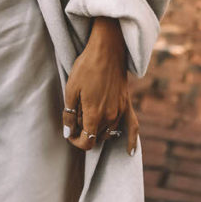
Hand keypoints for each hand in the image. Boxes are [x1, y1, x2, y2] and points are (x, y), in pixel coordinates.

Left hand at [62, 17, 138, 155]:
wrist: (107, 49)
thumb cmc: (86, 67)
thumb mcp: (71, 89)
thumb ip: (69, 115)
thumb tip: (68, 132)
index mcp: (95, 115)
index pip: (87, 142)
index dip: (76, 141)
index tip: (69, 133)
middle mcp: (110, 116)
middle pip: (97, 136)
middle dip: (85, 131)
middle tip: (76, 115)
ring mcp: (121, 110)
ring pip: (109, 132)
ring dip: (99, 130)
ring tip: (88, 114)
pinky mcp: (126, 103)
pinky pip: (132, 126)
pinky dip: (131, 140)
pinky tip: (130, 151)